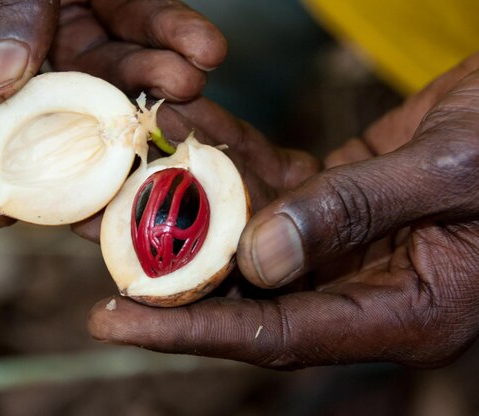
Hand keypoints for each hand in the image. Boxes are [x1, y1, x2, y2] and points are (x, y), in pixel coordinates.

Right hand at [0, 0, 226, 224]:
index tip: (3, 209)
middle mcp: (7, 43)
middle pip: (44, 107)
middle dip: (92, 144)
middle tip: (125, 183)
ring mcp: (61, 23)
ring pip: (104, 68)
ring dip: (150, 79)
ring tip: (187, 83)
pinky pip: (140, 18)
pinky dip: (174, 31)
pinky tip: (206, 49)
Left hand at [87, 54, 478, 368]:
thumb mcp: (450, 172)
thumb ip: (354, 213)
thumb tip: (258, 257)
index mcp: (405, 311)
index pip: (277, 335)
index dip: (192, 330)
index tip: (115, 320)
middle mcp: (364, 287)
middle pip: (247, 293)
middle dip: (169, 269)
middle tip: (99, 244)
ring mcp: (345, 245)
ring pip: (247, 234)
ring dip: (189, 204)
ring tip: (124, 180)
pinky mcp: (334, 201)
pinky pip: (266, 185)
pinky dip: (226, 160)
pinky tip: (185, 132)